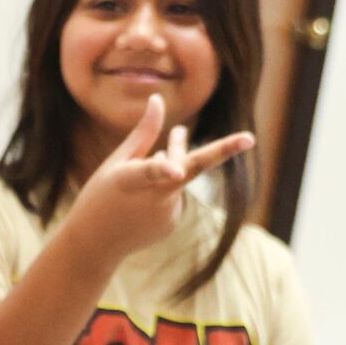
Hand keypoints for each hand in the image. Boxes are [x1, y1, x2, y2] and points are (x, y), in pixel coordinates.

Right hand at [61, 94, 251, 269]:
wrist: (96, 245)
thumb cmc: (100, 196)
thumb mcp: (118, 162)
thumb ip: (144, 133)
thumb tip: (158, 99)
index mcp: (129, 180)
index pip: (150, 171)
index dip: (164, 169)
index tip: (177, 171)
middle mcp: (152, 198)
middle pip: (190, 169)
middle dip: (221, 152)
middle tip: (249, 138)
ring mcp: (166, 214)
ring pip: (180, 177)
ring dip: (178, 160)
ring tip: (175, 137)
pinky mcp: (172, 223)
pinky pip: (174, 196)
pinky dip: (164, 190)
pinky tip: (142, 203)